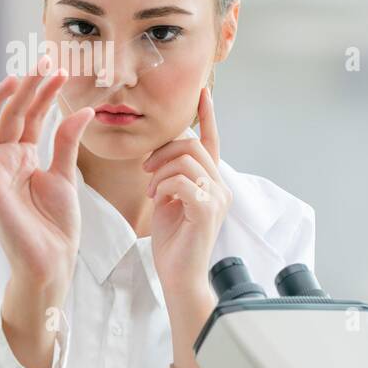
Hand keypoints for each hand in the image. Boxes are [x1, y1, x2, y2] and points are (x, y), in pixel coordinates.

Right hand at [0, 68, 95, 288]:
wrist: (53, 258)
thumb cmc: (56, 223)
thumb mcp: (66, 175)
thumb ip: (67, 142)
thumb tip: (82, 110)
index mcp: (24, 156)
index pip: (30, 116)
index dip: (43, 93)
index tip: (60, 71)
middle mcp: (5, 159)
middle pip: (11, 115)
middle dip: (28, 88)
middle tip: (47, 63)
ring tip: (17, 78)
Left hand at [144, 87, 231, 300]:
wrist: (179, 274)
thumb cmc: (173, 239)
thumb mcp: (169, 198)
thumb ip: (172, 175)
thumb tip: (163, 154)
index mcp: (213, 182)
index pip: (212, 141)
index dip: (207, 116)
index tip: (203, 94)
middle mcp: (221, 186)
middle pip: (192, 145)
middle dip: (163, 151)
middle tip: (147, 170)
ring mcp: (217, 197)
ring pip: (185, 160)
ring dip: (160, 171)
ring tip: (152, 190)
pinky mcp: (208, 209)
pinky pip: (181, 180)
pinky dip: (163, 185)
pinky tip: (158, 200)